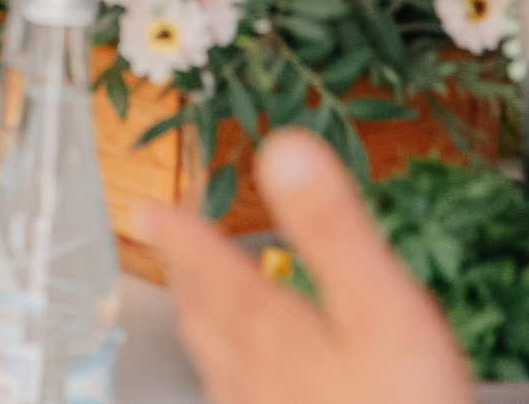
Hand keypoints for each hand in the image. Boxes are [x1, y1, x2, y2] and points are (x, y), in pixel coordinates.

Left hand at [139, 129, 471, 403]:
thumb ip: (331, 228)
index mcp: (268, 328)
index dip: (179, 231)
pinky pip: (242, 401)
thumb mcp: (379, 307)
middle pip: (204, 315)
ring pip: (217, 364)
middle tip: (166, 248)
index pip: (209, 265)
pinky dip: (235, 379)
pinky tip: (251, 389)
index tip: (149, 209)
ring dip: (204, 326)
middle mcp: (251, 374)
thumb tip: (286, 150)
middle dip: (187, 275)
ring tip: (198, 306)